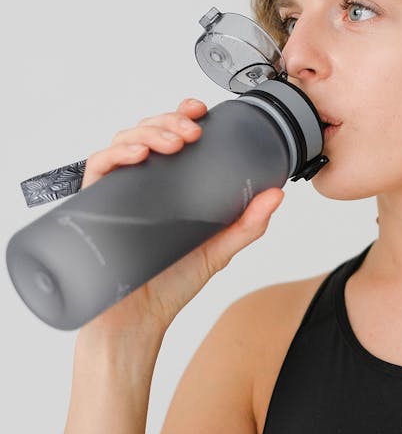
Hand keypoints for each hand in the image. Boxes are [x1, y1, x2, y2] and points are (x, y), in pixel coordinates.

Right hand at [80, 97, 284, 332]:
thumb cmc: (170, 284)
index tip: (200, 111)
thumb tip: (277, 194)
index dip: (181, 116)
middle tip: (192, 131)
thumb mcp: (218, 250)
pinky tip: (138, 156)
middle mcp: (140, 184)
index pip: (170, 137)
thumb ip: (248, 224)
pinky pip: (97, 168)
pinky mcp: (93, 207)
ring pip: (123, 142)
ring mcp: (116, 193)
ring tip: (174, 141)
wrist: (137, 322)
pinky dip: (116, 155)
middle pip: (147, 132)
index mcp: (167, 185)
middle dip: (169, 121)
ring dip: (148, 132)